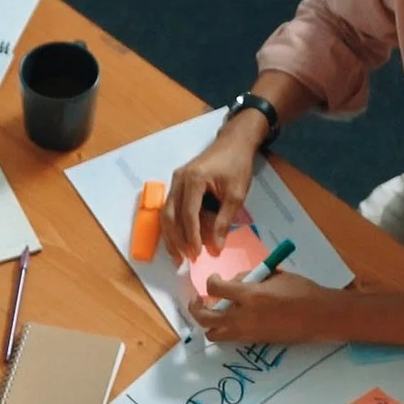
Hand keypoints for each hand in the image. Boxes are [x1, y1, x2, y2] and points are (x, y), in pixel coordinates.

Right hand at [162, 128, 262, 260]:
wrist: (233, 143)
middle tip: (187, 260)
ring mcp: (175, 181)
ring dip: (171, 237)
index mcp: (193, 179)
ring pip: (166, 214)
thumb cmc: (237, 165)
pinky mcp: (177, 185)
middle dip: (177, 240)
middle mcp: (178, 180)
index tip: (197, 254)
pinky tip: (178, 241)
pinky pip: (170, 209)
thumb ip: (224, 221)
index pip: (188, 214)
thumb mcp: (236, 194)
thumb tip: (215, 248)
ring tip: (179, 256)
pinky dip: (173, 227)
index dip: (191, 237)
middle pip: (171, 216)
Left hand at [191, 271, 336, 344]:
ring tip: (215, 312)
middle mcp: (244, 317)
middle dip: (196, 308)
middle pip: (205, 318)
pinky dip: (225, 328)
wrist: (320, 317)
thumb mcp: (275, 276)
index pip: (215, 289)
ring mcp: (248, 333)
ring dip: (209, 322)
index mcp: (250, 296)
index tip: (215, 279)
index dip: (210, 282)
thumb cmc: (301, 291)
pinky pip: (230, 338)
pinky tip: (233, 318)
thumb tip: (236, 282)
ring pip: (214, 334)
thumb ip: (252, 278)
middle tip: (199, 300)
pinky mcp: (255, 342)